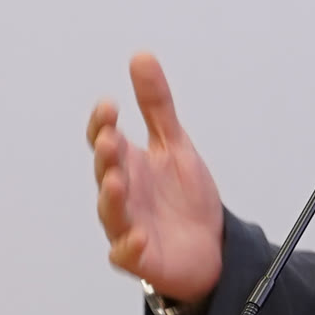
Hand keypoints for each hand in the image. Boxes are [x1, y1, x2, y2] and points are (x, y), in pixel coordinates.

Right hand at [88, 52, 224, 305]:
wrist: (212, 247)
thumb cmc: (185, 198)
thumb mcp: (175, 145)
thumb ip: (156, 106)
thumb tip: (141, 56)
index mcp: (128, 164)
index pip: (104, 140)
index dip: (102, 124)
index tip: (110, 106)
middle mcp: (123, 194)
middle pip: (106, 173)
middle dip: (106, 157)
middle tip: (111, 140)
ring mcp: (128, 226)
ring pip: (111, 212)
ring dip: (111, 197)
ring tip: (117, 181)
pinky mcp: (140, 258)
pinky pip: (127, 255)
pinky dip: (129, 247)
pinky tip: (139, 237)